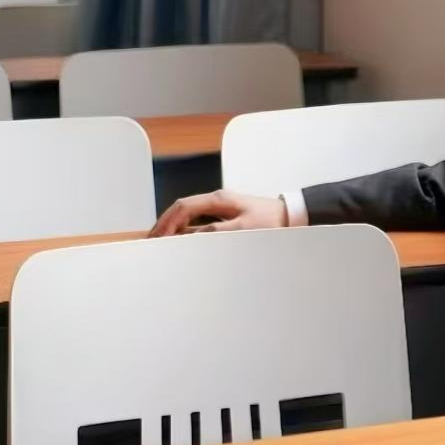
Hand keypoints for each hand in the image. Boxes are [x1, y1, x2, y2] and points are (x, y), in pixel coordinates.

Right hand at [148, 190, 287, 236]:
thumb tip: (191, 236)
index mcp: (219, 199)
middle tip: (152, 242)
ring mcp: (221, 209)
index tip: (156, 237)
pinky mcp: (227, 218)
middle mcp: (217, 201)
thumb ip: (216, 231)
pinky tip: (184, 244)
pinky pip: (200, 224)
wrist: (292, 216)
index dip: (166, 222)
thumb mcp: (243, 228)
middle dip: (165, 226)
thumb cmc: (272, 221)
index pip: (182, 207)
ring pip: (190, 218)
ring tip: (163, 245)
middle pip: (182, 211)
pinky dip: (188, 233)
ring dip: (176, 230)